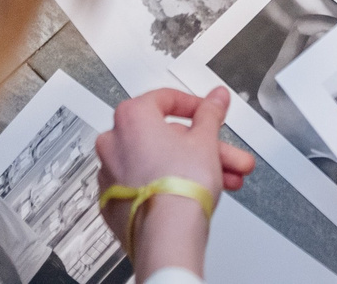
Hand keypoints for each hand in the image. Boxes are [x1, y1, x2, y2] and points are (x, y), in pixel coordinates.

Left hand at [95, 87, 254, 279]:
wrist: (167, 237)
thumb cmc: (179, 189)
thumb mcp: (205, 141)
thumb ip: (210, 114)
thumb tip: (215, 99)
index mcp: (131, 118)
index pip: (166, 99)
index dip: (195, 106)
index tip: (209, 114)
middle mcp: (113, 143)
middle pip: (167, 137)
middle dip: (204, 147)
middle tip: (226, 154)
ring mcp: (110, 174)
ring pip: (158, 162)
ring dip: (193, 167)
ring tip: (225, 179)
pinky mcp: (114, 202)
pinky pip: (145, 184)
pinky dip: (167, 184)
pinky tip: (194, 193)